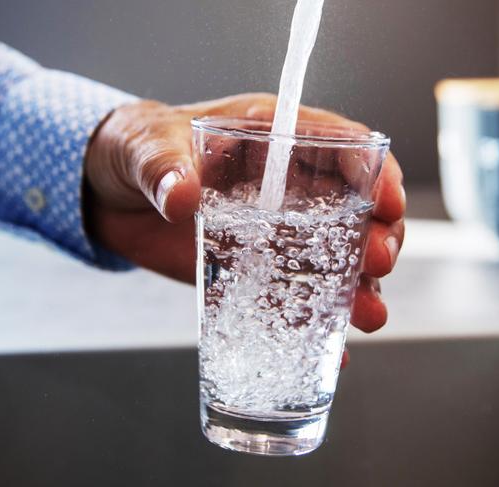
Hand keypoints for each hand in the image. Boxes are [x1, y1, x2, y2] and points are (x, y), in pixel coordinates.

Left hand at [84, 93, 405, 339]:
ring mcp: (274, 231)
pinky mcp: (254, 268)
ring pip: (334, 257)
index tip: (388, 200)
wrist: (110, 195)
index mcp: (271, 138)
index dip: (374, 170)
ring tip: (368, 315)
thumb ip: (162, 167)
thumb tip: (181, 195)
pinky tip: (330, 346)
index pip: (340, 146)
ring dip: (357, 286)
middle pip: (352, 208)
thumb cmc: (135, 150)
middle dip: (376, 235)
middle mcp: (286, 186)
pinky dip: (312, 320)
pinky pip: (292, 294)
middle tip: (378, 262)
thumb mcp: (145, 147)